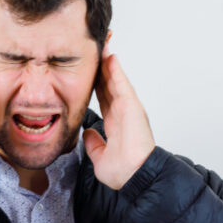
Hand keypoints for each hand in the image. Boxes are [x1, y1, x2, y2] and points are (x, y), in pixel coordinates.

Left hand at [83, 42, 155, 189]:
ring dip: (109, 62)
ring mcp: (129, 108)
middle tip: (95, 47)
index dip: (96, 82)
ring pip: (116, 80)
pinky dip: (116, 71)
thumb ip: (94, 144)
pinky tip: (109, 57)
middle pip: (110, 83)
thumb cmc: (124, 171)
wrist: (135, 177)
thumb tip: (87, 134)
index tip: (88, 69)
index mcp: (115, 122)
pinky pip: (122, 85)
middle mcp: (123, 112)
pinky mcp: (133, 108)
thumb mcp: (100, 156)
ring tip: (101, 44)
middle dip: (102, 66)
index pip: (103, 96)